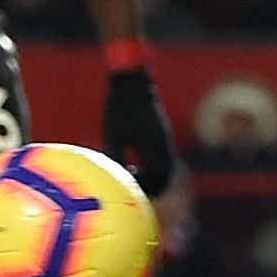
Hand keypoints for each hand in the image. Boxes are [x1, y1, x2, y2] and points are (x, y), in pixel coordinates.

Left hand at [104, 65, 179, 195]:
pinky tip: (131, 166)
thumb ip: (115, 155)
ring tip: (129, 180)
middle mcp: (164, 146)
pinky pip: (159, 162)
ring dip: (150, 180)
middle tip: (129, 191)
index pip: (157, 177)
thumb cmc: (119, 107)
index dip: (143, 187)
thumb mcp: (112, 133)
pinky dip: (150, 170)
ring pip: (164, 172)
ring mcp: (164, 142)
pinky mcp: (160, 139)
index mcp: (156, 146)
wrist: (132, 85)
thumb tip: (113, 176)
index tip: (126, 186)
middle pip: (164, 179)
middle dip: (150, 189)